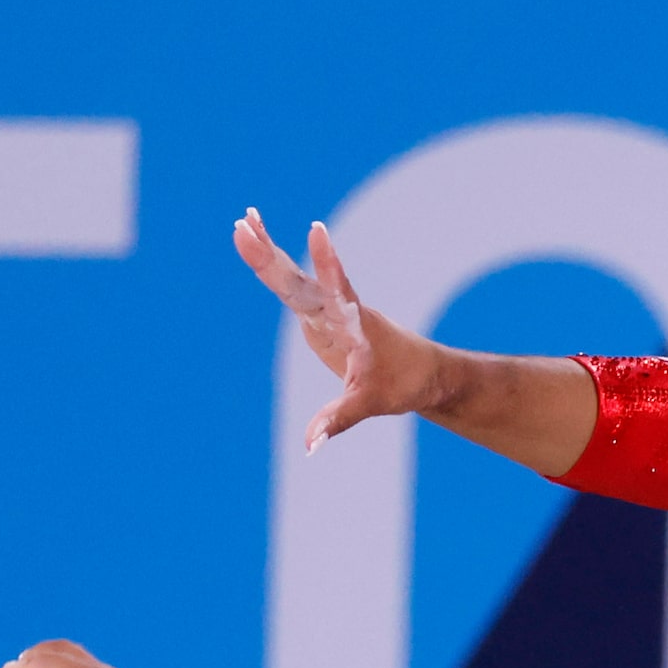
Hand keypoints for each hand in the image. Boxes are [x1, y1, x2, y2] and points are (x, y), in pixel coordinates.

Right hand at [234, 208, 442, 452]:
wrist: (424, 373)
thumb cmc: (404, 384)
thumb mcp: (371, 403)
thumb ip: (338, 420)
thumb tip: (309, 445)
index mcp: (354, 322)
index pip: (337, 289)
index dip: (327, 264)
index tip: (318, 231)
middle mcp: (339, 310)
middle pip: (300, 280)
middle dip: (271, 255)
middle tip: (243, 225)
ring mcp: (327, 311)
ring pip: (293, 278)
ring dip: (268, 251)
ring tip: (244, 221)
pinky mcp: (319, 317)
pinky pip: (292, 288)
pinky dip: (273, 267)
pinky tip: (258, 245)